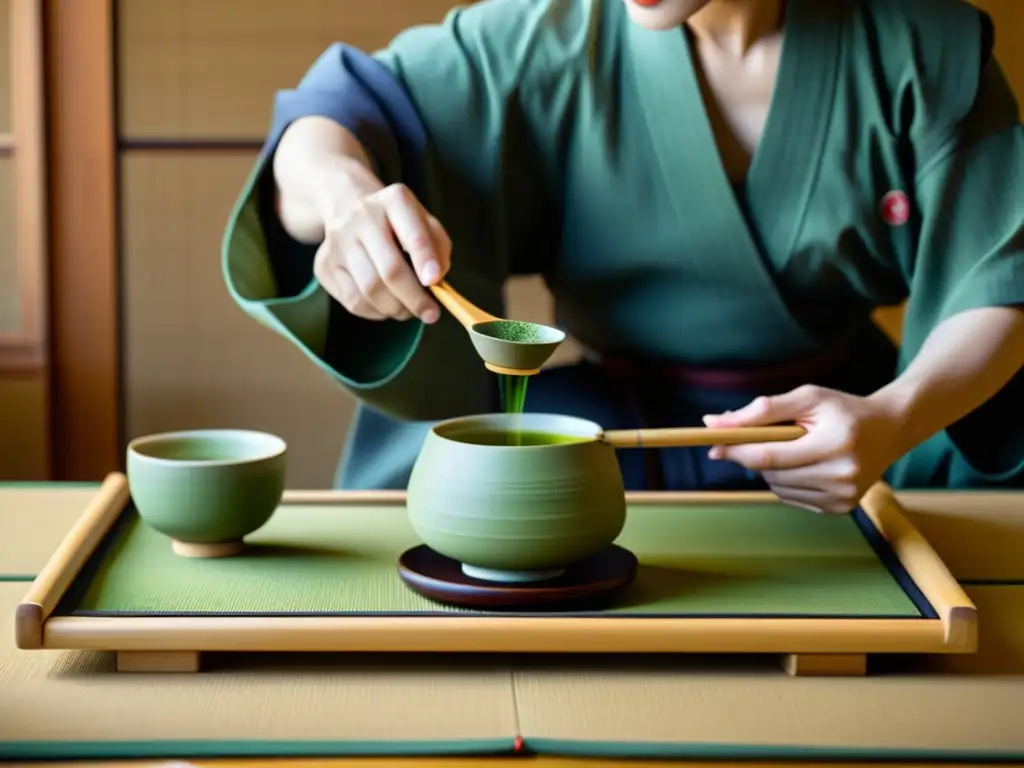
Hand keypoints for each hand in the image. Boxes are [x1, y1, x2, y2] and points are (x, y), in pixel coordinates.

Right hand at [313, 182, 451, 323]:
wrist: (348, 209)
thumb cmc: (397, 224)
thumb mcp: (425, 224)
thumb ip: (438, 250)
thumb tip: (434, 281)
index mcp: (394, 201)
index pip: (413, 235)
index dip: (426, 261)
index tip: (435, 282)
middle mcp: (362, 217)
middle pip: (390, 270)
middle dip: (414, 298)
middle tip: (430, 314)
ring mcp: (338, 242)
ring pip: (370, 291)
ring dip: (395, 308)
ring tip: (408, 309)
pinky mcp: (324, 265)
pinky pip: (354, 302)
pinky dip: (376, 312)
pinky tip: (386, 305)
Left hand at [702, 385, 903, 513]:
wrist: (889, 429)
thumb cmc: (843, 409)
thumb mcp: (807, 398)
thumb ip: (763, 410)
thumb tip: (716, 423)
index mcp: (835, 443)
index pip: (770, 455)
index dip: (737, 450)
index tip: (713, 443)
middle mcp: (842, 475)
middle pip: (771, 473)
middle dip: (752, 456)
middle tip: (751, 438)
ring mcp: (843, 497)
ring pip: (778, 487)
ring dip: (771, 469)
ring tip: (792, 447)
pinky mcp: (840, 508)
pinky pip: (792, 497)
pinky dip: (786, 480)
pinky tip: (804, 464)